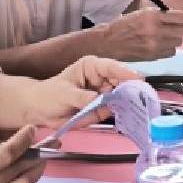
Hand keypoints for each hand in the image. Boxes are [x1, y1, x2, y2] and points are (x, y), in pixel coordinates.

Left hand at [28, 55, 142, 126]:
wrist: (40, 110)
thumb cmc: (49, 95)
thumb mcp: (64, 94)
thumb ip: (83, 97)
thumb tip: (100, 101)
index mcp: (92, 67)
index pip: (112, 67)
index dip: (126, 73)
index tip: (139, 79)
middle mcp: (101, 78)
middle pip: (122, 82)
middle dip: (132, 90)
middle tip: (143, 99)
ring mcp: (104, 93)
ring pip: (122, 97)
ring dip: (129, 103)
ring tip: (139, 109)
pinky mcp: (103, 107)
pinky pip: (115, 110)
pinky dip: (121, 114)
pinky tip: (129, 116)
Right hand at [99, 8, 182, 60]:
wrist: (109, 42)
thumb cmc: (125, 25)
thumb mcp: (142, 13)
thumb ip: (160, 15)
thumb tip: (178, 18)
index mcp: (152, 15)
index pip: (181, 17)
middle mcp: (155, 29)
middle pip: (182, 31)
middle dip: (180, 29)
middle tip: (174, 29)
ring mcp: (154, 44)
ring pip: (178, 42)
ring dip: (174, 40)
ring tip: (165, 37)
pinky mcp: (153, 56)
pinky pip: (171, 52)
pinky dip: (168, 49)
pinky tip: (160, 45)